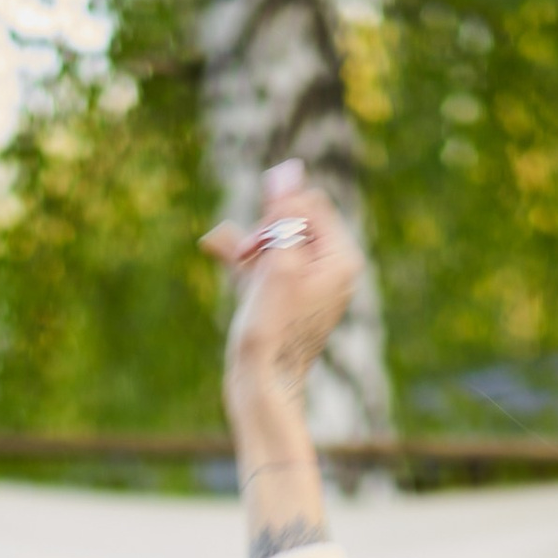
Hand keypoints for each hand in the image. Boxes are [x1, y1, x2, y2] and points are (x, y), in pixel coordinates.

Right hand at [204, 162, 363, 395]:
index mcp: (342, 258)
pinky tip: (215, 246)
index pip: (310, 205)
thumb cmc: (271, 330)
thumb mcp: (277, 263)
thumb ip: (284, 215)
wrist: (262, 388)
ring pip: (276, 242)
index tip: (258, 243)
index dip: (279, 214)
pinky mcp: (289, 298)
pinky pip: (269, 264)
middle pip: (293, 222)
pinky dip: (246, 258)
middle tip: (243, 255)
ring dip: (248, 243)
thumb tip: (286, 169)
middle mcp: (332, 269)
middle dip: (263, 231)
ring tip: (218, 246)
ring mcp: (311, 284)